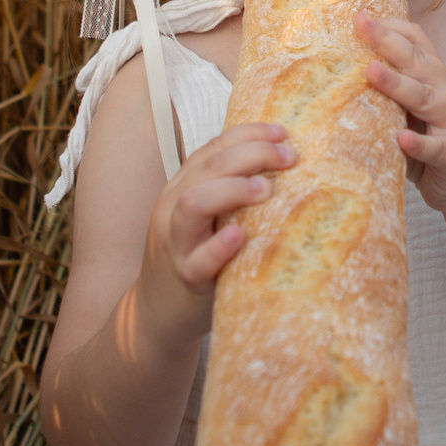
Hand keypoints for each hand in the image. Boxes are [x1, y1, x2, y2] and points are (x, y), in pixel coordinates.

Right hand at [136, 119, 293, 350]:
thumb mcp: (209, 219)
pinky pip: (198, 261)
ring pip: (193, 203)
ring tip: (266, 190)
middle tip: (289, 158)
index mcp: (183, 186)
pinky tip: (240, 237)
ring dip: (232, 190)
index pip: (214, 147)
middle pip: (209, 167)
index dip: (249, 134)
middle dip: (252, 154)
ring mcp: (176, 242)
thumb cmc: (196, 258)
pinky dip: (219, 247)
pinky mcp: (185, 277)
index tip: (284, 132)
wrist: (156, 313)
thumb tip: (286, 167)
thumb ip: (233, 194)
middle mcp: (174, 207)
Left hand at [357, 11, 445, 215]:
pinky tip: (402, 139)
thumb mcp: (413, 111)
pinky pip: (436, 147)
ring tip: (371, 72)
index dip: (392, 27)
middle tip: (361, 25)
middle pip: (418, 61)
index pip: (418, 41)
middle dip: (388, 41)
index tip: (360, 16)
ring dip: (398, 84)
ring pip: (426, 98)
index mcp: (437, 77)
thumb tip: (340, 74)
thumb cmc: (434, 143)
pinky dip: (420, 143)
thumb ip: (390, 94)